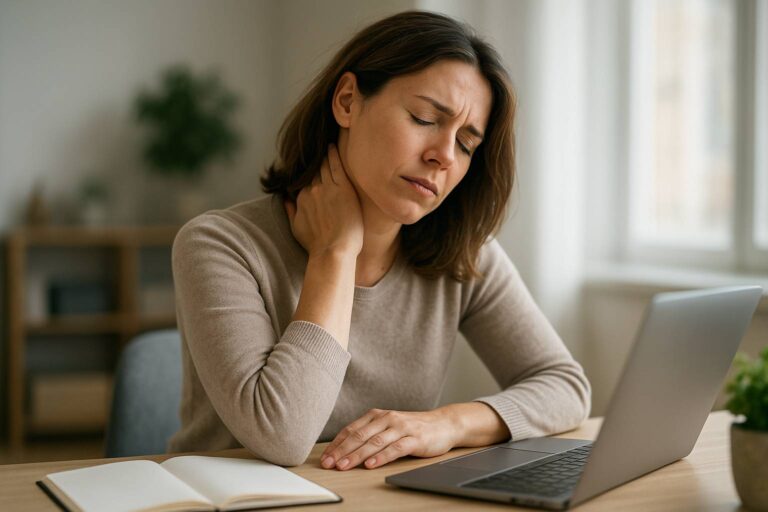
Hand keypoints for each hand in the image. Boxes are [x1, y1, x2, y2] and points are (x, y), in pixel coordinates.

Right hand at [284, 144, 363, 257]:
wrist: (334, 252)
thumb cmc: (317, 245)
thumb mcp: (297, 228)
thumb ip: (290, 211)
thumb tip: (285, 200)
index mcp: (302, 198)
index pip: (305, 179)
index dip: (309, 171)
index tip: (311, 164)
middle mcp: (312, 190)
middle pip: (314, 170)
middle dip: (315, 159)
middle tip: (317, 145)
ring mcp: (327, 188)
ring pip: (324, 165)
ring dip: (324, 153)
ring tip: (326, 142)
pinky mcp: (343, 189)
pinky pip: (336, 165)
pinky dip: (334, 154)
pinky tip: (333, 146)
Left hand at [319, 408, 459, 470]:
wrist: (444, 423)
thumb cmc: (412, 428)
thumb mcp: (388, 427)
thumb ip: (370, 434)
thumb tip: (344, 450)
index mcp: (377, 415)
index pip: (351, 430)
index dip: (337, 444)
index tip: (325, 458)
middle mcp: (387, 418)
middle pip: (360, 436)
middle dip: (342, 451)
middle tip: (329, 464)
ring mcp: (401, 428)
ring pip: (375, 442)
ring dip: (357, 455)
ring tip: (344, 466)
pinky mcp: (415, 439)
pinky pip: (395, 448)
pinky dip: (382, 457)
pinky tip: (371, 464)